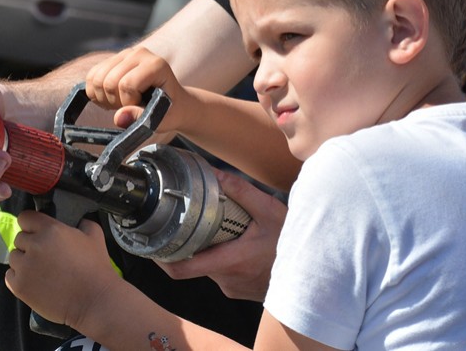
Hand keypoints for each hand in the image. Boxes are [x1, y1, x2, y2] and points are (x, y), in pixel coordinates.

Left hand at [6, 211, 119, 326]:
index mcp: (51, 230)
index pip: (25, 217)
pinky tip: (35, 281)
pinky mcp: (19, 286)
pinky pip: (10, 275)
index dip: (31, 224)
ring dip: (24, 261)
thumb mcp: (95, 236)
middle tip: (45, 255)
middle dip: (30, 245)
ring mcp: (24, 267)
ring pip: (14, 257)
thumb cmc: (96, 268)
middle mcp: (34, 245)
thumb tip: (77, 220)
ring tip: (41, 270)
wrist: (93, 300)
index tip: (37, 231)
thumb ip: (82, 223)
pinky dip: (20, 277)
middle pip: (19, 238)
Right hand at [85, 47, 188, 130]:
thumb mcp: (161, 120)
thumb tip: (119, 118)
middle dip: (115, 102)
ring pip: (96, 79)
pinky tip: (112, 98)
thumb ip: (141, 118)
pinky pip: (91, 76)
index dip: (128, 102)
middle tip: (129, 107)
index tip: (140, 107)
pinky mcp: (113, 59)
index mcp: (155, 64)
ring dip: (103, 98)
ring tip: (121, 103)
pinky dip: (95, 92)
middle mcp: (139, 53)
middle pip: (108, 81)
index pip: (127, 84)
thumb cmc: (169, 111)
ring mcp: (124, 54)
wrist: (173, 101)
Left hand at [158, 169, 286, 300]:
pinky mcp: (239, 290)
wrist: (316, 274)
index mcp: (229, 261)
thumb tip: (216, 174)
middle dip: (192, 241)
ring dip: (210, 248)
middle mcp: (227, 279)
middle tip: (192, 221)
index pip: (181, 269)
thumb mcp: (270, 211)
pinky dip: (222, 257)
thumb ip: (242, 191)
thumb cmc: (293, 245)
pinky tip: (237, 244)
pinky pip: (221, 273)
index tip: (150, 243)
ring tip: (221, 230)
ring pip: (208, 266)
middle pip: (194, 261)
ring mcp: (233, 288)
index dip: (160, 258)